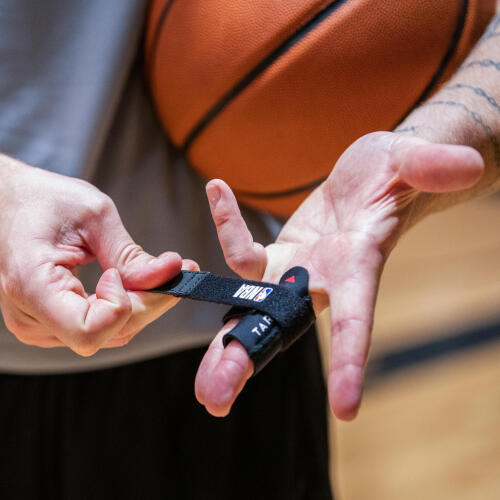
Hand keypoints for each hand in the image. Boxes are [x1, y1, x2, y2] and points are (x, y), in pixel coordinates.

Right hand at [0, 155, 194, 354]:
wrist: (11, 204)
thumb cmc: (45, 201)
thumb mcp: (94, 215)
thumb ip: (130, 254)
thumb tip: (172, 273)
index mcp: (33, 284)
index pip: (89, 330)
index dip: (120, 305)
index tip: (119, 272)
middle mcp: (31, 316)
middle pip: (108, 333)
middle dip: (150, 303)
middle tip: (181, 272)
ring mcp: (40, 325)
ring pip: (110, 335)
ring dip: (143, 306)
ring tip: (161, 275)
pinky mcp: (53, 324)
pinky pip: (102, 329)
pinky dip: (127, 308)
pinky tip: (139, 285)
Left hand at [195, 131, 483, 418]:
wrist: (372, 180)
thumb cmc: (398, 172)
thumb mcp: (412, 163)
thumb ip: (433, 167)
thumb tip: (468, 165)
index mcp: (359, 267)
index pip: (356, 321)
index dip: (350, 361)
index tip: (347, 410)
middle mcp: (323, 280)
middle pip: (282, 327)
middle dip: (247, 362)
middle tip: (212, 400)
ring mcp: (296, 270)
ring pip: (253, 309)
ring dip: (224, 338)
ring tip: (190, 371)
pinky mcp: (277, 255)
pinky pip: (243, 253)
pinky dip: (227, 226)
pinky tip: (216, 186)